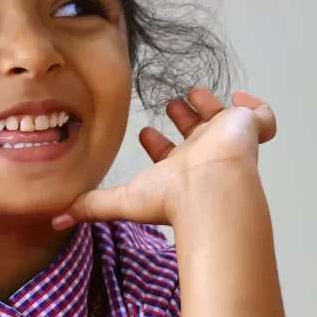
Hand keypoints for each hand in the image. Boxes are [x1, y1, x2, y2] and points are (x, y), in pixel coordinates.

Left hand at [53, 89, 275, 228]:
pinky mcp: (248, 129)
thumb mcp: (121, 201)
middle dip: (182, 118)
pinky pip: (263, 118)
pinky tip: (243, 100)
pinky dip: (258, 109)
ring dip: (210, 107)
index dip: (155, 144)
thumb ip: (90, 207)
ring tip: (196, 95)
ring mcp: (228, 142)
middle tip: (171, 105)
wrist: (212, 189)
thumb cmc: (171, 198)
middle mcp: (203, 155)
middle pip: (194, 133)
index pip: (167, 155)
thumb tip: (54, 221)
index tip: (144, 133)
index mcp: (178, 170)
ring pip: (224, 121)